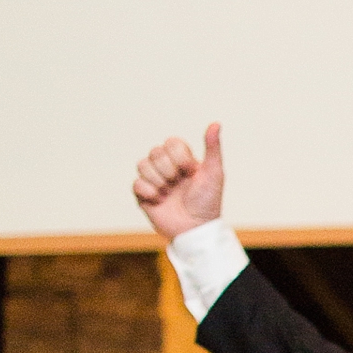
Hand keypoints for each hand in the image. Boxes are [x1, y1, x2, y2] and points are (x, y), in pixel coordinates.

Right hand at [134, 123, 224, 239]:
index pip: (171, 142)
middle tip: (178, 183)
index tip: (191, 171)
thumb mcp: (214, 173)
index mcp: (182, 160)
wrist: (196, 228)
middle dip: (168, 169)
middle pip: (155, 152)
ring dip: (158, 180)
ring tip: (168, 192)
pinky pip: (136, 183)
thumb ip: (212, 148)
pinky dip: (148, 191)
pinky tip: (159, 200)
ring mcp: (154, 181)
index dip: (179, 156)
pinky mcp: (143, 196)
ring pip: (142, 164)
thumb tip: (216, 123)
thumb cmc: (208, 202)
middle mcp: (166, 168)